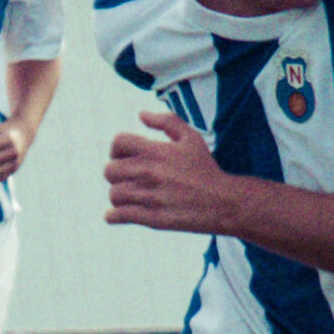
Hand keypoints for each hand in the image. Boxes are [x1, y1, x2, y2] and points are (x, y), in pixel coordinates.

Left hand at [104, 111, 230, 233]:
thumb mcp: (191, 138)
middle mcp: (150, 172)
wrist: (223, 202)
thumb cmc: (206, 169)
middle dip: (116, 174)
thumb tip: (141, 114)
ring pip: (114, 194)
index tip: (124, 157)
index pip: (118, 142)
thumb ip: (166, 121)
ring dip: (118, 195)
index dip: (117, 149)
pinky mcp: (152, 218)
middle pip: (109, 170)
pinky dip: (113, 216)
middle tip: (127, 179)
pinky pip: (118, 216)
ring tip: (129, 197)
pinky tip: (117, 214)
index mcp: (156, 151)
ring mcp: (150, 196)